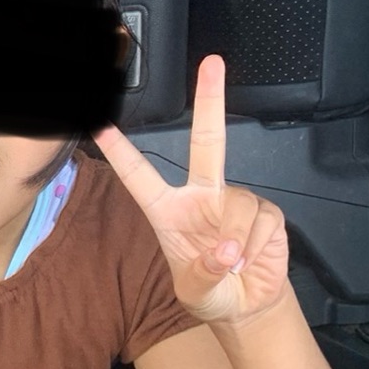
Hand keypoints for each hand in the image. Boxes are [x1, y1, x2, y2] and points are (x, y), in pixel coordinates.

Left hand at [95, 55, 291, 326]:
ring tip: (233, 262)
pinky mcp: (266, 211)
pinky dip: (256, 246)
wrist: (247, 305)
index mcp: (169, 212)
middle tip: (211, 63)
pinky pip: (260, 221)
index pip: (140, 177)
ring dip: (236, 240)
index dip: (121, 152)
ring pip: (238, 205)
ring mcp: (235, 199)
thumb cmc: (211, 293)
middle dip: (210, 101)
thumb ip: (203, 273)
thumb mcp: (194, 292)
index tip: (102, 125)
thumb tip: (225, 249)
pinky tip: (251, 257)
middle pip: (206, 142)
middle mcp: (202, 197)